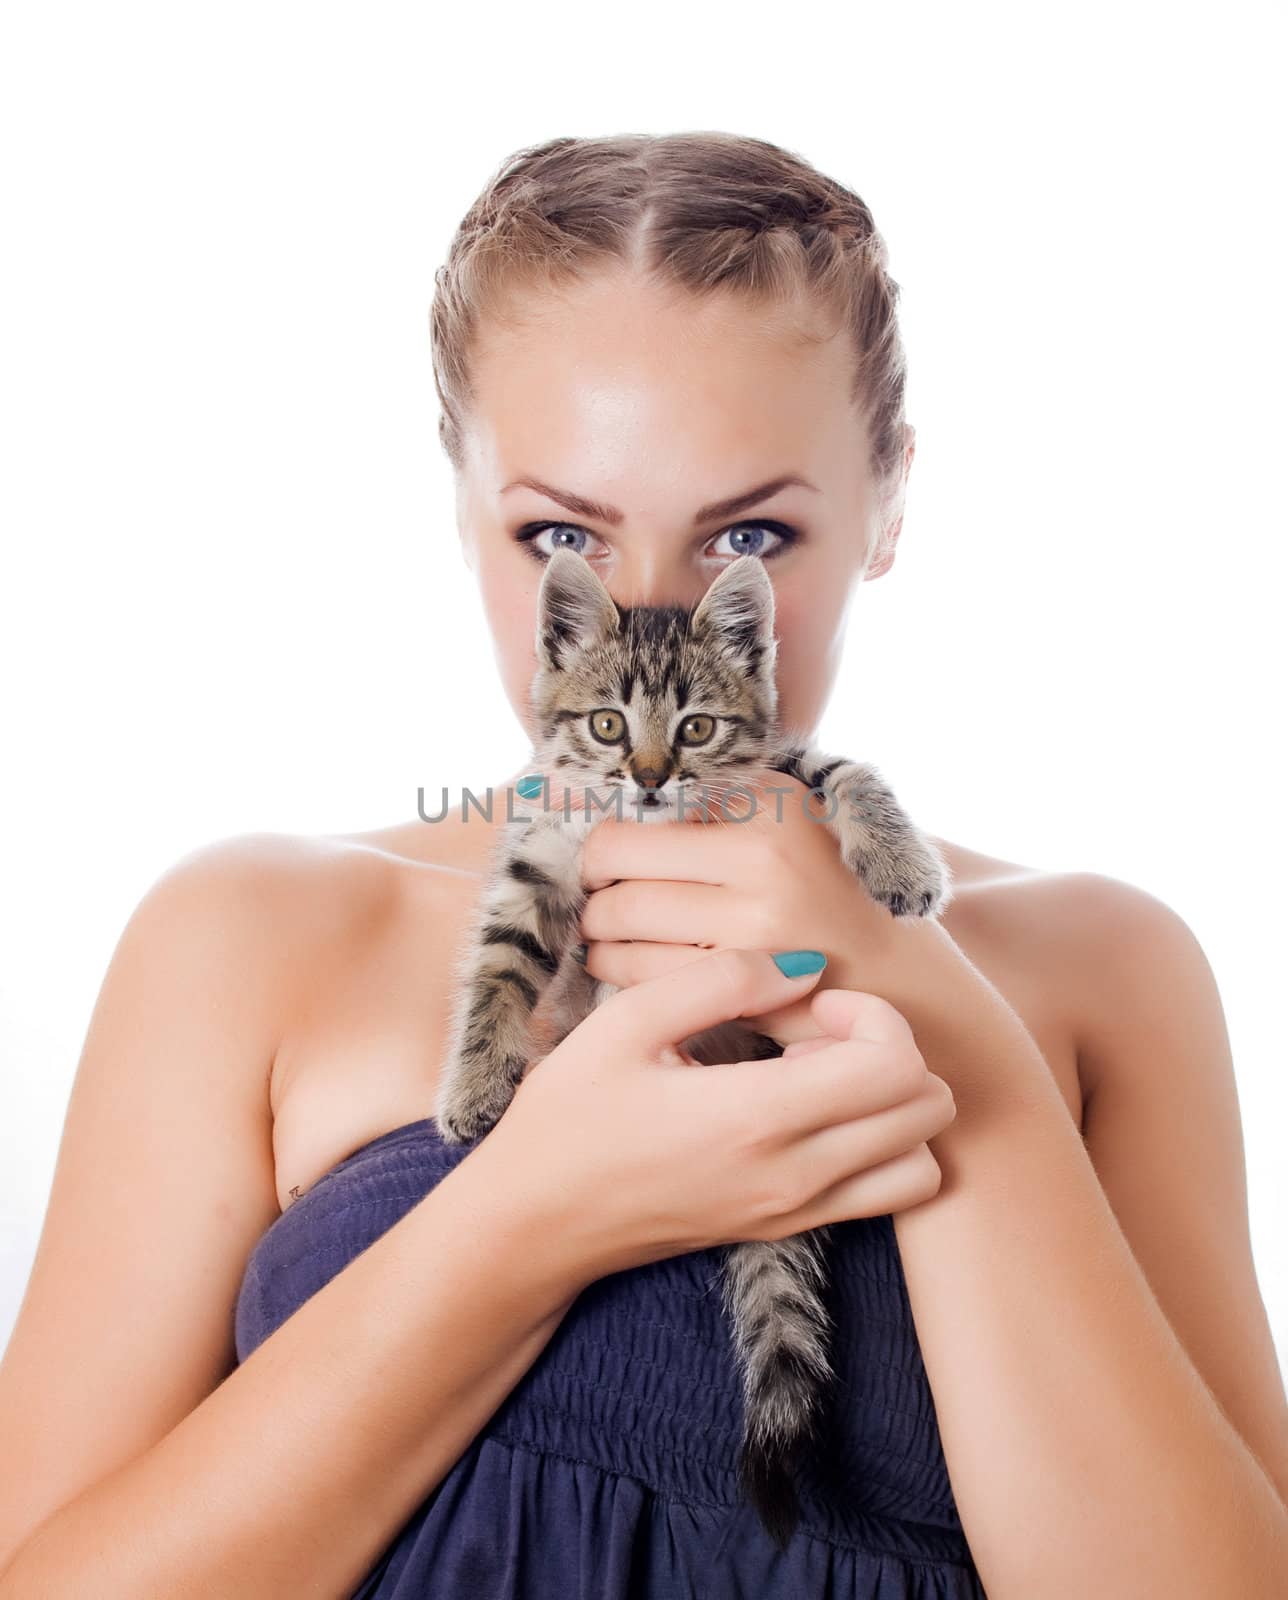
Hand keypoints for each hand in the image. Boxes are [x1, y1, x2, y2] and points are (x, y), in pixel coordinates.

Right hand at [476, 947, 955, 1282]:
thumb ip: (722, 978)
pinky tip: (815, 1112)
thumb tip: (805, 965)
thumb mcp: (627, 1022)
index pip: (895, 1066)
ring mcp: (796, 1211)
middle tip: (821, 1029)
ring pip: (923, 1161)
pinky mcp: (789, 1230)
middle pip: (927, 1109)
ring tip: (825, 1074)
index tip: (812, 1000)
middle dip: (894, 1049)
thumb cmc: (569, 1115)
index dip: (874, 1013)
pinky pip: (888, 1195)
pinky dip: (883, 1148)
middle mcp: (794, 1175)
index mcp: (755, 1118)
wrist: (535, 1223)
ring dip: (895, 1105)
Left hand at [574, 774, 945, 1046]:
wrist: (903, 986)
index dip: (615, 830)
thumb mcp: (797, 825)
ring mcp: (754, 920)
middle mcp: (763, 852)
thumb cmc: (834, 901)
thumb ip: (724, 806)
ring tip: (604, 931)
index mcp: (771, 802)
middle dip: (592, 881)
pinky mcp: (743, 981)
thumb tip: (622, 798)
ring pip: (617, 916)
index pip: (648, 802)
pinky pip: (638, 968)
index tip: (613, 852)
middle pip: (616, 855)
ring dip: (596, 928)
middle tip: (596, 892)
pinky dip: (613, 967)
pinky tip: (621, 964)